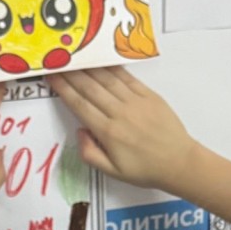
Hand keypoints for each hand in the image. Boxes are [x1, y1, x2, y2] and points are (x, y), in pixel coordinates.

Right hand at [47, 66, 195, 193]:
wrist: (179, 163)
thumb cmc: (145, 170)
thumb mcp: (113, 173)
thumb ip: (90, 153)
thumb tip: (80, 131)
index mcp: (108, 132)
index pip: (79, 105)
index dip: (63, 89)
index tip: (51, 77)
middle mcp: (120, 113)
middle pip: (89, 88)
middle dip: (71, 73)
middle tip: (57, 60)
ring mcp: (135, 102)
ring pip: (107, 79)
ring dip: (89, 67)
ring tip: (75, 56)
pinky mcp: (149, 96)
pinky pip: (127, 78)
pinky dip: (112, 68)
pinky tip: (102, 61)